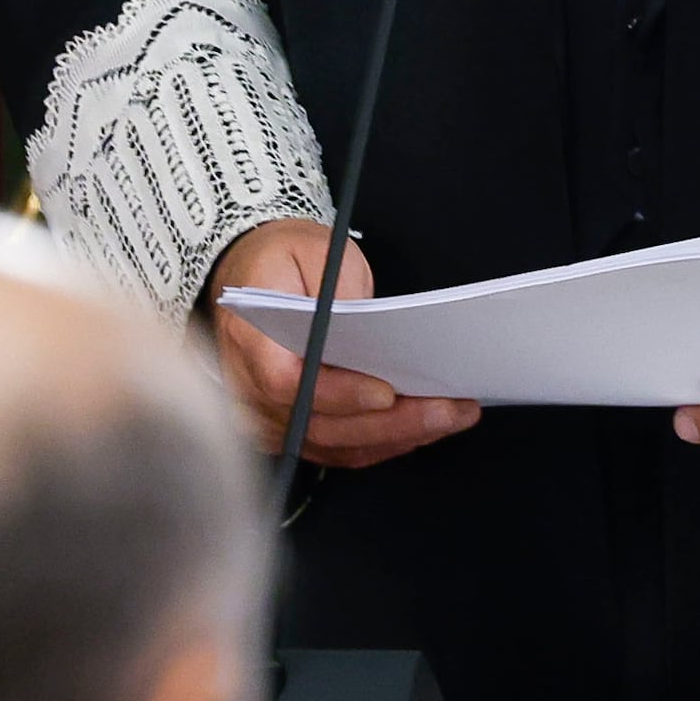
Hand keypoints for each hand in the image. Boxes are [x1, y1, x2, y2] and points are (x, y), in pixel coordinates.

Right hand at [206, 218, 481, 468]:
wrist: (249, 277)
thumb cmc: (281, 261)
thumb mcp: (313, 250)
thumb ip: (337, 284)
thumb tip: (366, 320)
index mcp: (250, 341)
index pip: (287, 383)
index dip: (338, 394)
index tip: (387, 393)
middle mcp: (250, 391)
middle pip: (319, 424)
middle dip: (391, 423)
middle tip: (447, 410)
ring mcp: (267, 418)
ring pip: (334, 444)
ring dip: (396, 437)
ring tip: (450, 417)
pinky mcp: (288, 430)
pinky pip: (336, 450)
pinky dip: (381, 444)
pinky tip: (421, 429)